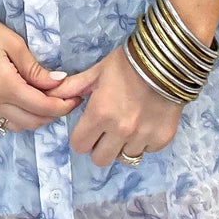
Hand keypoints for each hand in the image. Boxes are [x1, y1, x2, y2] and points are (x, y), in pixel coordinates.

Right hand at [0, 0, 81, 130]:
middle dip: (54, 114)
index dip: (63, 106)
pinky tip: (30, 101)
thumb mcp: (13, 43)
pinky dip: (22, 117)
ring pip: (18, 125)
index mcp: (4, 86)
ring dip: (38, 118)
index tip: (77, 98)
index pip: (42, 107)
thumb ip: (36, 68)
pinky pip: (4, 120)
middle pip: (32, 122)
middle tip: (68, 99)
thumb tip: (59, 82)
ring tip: (50, 100)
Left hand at [53, 43, 183, 168]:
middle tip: (107, 131)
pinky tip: (146, 124)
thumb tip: (50, 94)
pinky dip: (144, 142)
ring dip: (123, 145)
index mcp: (100, 114)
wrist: (168, 59)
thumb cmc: (128, 63)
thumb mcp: (97, 72)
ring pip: (124, 157)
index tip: (89, 128)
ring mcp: (143, 136)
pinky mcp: (162, 138)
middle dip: (100, 147)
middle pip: (100, 159)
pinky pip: (147, 150)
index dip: (82, 137)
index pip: (79, 145)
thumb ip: (72, 87)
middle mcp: (120, 130)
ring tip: (129, 125)